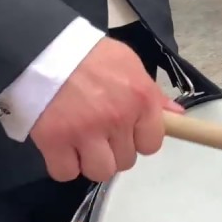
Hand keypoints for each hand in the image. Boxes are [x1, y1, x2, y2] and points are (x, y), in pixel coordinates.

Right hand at [29, 38, 183, 182]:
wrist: (45, 48)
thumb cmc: (91, 55)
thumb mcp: (129, 64)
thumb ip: (153, 93)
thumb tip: (176, 116)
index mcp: (141, 100)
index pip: (152, 144)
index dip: (140, 141)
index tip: (128, 132)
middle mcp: (118, 119)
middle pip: (125, 161)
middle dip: (114, 151)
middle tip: (101, 134)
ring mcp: (85, 132)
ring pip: (100, 172)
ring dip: (91, 162)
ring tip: (82, 144)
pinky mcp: (54, 141)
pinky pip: (66, 173)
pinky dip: (64, 165)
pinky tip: (62, 149)